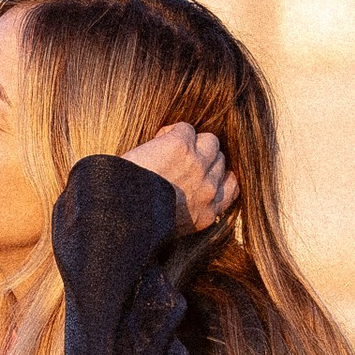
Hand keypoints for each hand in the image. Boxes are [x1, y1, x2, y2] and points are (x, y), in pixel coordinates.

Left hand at [122, 121, 238, 231]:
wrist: (123, 212)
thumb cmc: (138, 220)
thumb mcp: (173, 226)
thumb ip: (188, 210)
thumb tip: (184, 194)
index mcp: (206, 213)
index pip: (232, 187)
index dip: (219, 175)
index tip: (204, 174)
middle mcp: (208, 189)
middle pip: (220, 160)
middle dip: (203, 158)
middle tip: (178, 161)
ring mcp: (197, 165)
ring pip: (209, 140)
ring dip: (192, 141)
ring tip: (169, 148)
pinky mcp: (181, 146)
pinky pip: (185, 128)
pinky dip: (170, 132)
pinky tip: (156, 141)